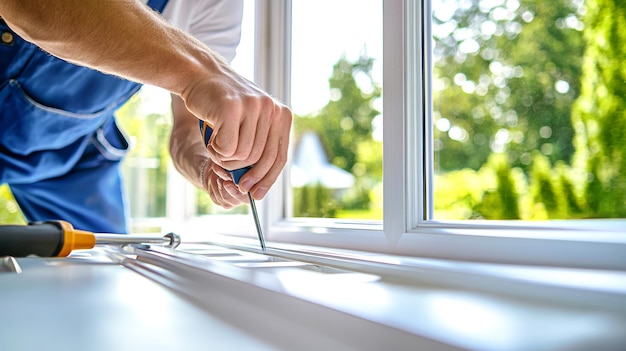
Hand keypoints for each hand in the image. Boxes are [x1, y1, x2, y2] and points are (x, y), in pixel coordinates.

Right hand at [182, 66, 291, 199]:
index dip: (267, 179)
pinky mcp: (232, 108)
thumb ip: (259, 145)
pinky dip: (215, 150)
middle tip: (225, 172)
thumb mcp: (249, 121)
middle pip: (259, 159)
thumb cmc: (223, 104)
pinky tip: (211, 137)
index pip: (279, 156)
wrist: (200, 74)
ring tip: (216, 144)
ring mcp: (253, 107)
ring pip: (242, 155)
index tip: (255, 194)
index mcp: (281, 114)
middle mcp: (271, 109)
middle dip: (241, 172)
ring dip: (224, 158)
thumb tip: (259, 185)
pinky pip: (226, 148)